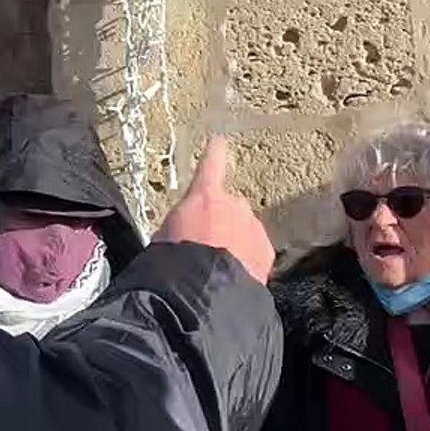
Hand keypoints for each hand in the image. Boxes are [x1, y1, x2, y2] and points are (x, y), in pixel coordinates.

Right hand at [154, 136, 274, 283]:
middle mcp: (234, 204)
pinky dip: (246, 258)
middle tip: (204, 245)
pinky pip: (255, 250)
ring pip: (243, 229)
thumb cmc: (175, 261)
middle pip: (228, 206)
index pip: (211, 163)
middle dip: (220, 221)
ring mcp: (253, 227)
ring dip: (233, 241)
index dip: (214, 151)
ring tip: (217, 266)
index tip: (219, 140)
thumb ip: (181, 223)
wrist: (204, 290)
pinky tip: (233, 275)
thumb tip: (186, 230)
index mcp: (204, 196)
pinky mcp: (266, 250)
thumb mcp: (164, 235)